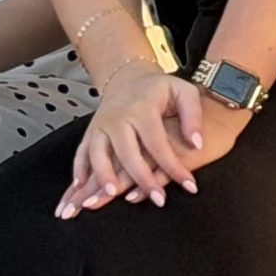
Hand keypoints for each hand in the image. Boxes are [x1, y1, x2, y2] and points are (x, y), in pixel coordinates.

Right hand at [60, 90, 247, 215]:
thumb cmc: (159, 88)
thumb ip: (193, 115)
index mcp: (143, 109)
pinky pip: (81, 152)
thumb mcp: (184, 91)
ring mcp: (101, 125)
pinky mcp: (91, 132)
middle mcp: (119, 118)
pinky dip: (78, 170)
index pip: (158, 143)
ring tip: (110, 196)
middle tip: (159, 200)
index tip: (189, 185)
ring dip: (103, 176)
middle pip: (128, 153)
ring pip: (98, 154)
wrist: (128, 76)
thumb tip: (197, 144)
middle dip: (143, 179)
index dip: (173, 166)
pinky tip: (79, 188)